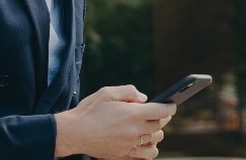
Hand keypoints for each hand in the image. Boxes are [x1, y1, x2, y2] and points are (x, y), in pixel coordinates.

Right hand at [54, 85, 175, 158]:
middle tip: (160, 114)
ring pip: (154, 142)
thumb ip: (128, 91)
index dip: (169, 107)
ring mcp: (130, 145)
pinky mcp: (124, 155)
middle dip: (162, 118)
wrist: (74, 133)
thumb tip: (143, 98)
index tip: (172, 104)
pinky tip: (146, 144)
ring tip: (152, 129)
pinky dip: (149, 150)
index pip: (161, 111)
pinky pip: (144, 156)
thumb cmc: (89, 110)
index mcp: (133, 114)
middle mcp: (135, 131)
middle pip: (158, 126)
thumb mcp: (107, 92)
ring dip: (156, 134)